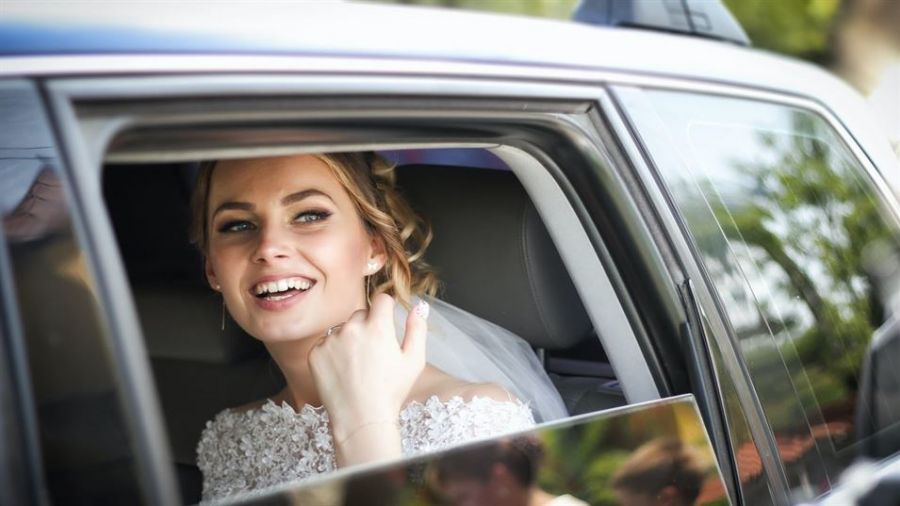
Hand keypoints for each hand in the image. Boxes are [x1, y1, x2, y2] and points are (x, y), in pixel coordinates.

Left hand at [308, 294, 428, 439]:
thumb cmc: (390, 392)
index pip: (381, 299)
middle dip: (368, 326)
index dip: (386, 309)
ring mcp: (330, 340)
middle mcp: (351, 328)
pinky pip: (325, 343)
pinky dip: (333, 352)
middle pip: (361, 314)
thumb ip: (418, 329)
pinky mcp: (315, 353)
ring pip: (342, 328)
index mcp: (378, 327)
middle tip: (373, 353)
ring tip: (357, 365)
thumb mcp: (414, 360)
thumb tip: (419, 306)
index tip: (386, 322)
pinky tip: (343, 371)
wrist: (361, 419)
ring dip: (349, 338)